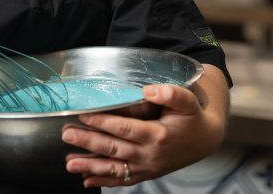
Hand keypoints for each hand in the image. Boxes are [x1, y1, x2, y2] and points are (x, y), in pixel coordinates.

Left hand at [62, 68, 227, 187]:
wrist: (205, 140)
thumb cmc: (193, 117)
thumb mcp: (187, 101)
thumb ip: (171, 94)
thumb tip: (148, 90)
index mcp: (158, 135)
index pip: (124, 129)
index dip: (102, 122)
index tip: (83, 116)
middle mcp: (150, 155)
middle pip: (114, 149)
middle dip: (88, 142)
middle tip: (67, 134)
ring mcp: (147, 167)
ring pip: (115, 168)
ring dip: (90, 166)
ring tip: (69, 163)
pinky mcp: (146, 173)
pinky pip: (123, 180)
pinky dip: (105, 181)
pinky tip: (87, 181)